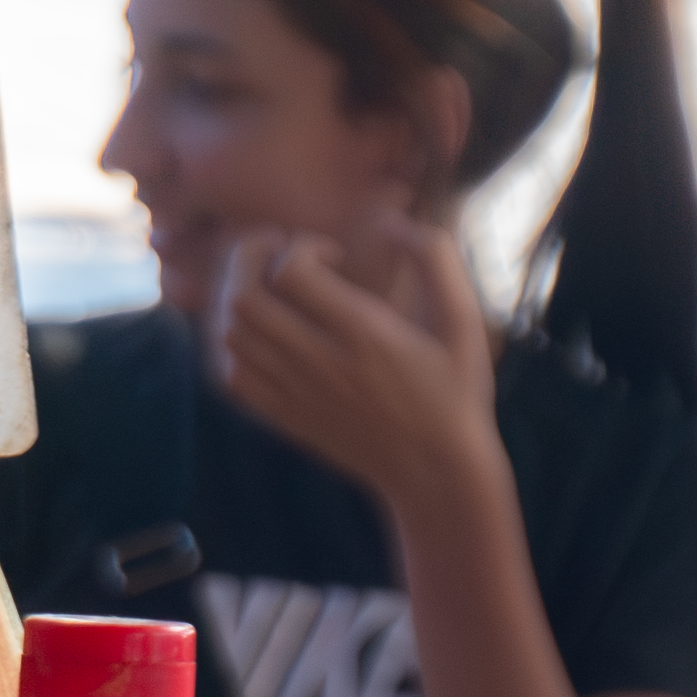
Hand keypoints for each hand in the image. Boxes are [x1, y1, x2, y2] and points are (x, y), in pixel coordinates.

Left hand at [211, 222, 501, 515]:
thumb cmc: (455, 393)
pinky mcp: (284, 418)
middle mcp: (320, 365)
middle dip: (250, 256)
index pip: (292, 272)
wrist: (435, 474)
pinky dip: (233, 342)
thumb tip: (390, 222)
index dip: (301, 245)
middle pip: (244, 298)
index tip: (332, 254)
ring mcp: (295, 395)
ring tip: (269, 286)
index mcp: (364, 336)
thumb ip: (436, 259)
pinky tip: (262, 331)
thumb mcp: (466, 322)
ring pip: (230, 333)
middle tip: (277, 252)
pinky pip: (230, 374)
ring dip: (239, 294)